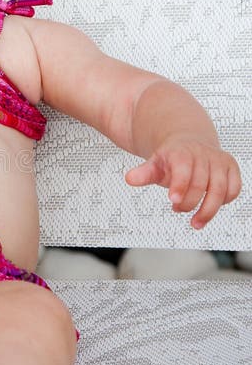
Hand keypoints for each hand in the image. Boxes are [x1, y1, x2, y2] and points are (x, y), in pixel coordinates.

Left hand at [125, 138, 241, 228]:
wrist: (189, 142)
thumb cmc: (172, 158)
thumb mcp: (155, 164)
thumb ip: (143, 173)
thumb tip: (130, 179)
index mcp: (182, 152)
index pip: (184, 169)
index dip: (180, 185)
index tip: (173, 200)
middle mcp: (203, 155)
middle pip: (201, 184)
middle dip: (189, 203)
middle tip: (177, 209)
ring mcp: (219, 161)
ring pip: (220, 189)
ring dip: (208, 210)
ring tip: (196, 222)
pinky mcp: (231, 168)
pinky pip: (233, 189)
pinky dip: (224, 202)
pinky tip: (210, 207)